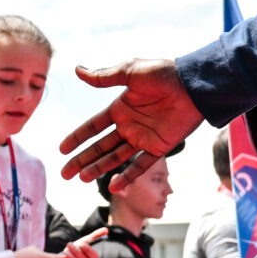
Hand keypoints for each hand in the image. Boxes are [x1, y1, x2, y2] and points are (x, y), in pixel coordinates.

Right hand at [62, 58, 201, 182]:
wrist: (194, 85)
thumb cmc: (165, 74)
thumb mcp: (131, 72)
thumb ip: (105, 77)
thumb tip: (76, 70)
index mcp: (121, 108)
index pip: (93, 127)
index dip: (78, 138)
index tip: (62, 149)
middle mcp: (129, 125)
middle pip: (100, 146)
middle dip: (82, 159)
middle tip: (65, 174)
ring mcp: (144, 138)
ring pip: (116, 158)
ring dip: (99, 169)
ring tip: (82, 179)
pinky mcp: (160, 147)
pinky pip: (141, 165)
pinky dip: (128, 176)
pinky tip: (114, 186)